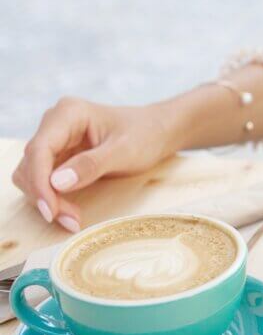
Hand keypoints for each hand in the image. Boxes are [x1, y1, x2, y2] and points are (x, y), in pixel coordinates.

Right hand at [12, 97, 178, 231]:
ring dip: (47, 199)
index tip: (50, 211)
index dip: (40, 182)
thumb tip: (56, 182)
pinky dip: (53, 197)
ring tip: (72, 219)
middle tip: (70, 220)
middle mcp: (56, 124)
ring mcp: (56, 140)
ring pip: (32, 174)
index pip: (40, 149)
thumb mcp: (124, 151)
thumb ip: (91, 165)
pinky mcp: (60, 156)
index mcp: (69, 113)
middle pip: (32, 164)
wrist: (158, 131)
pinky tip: (70, 212)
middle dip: (45, 195)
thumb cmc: (145, 135)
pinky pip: (44, 179)